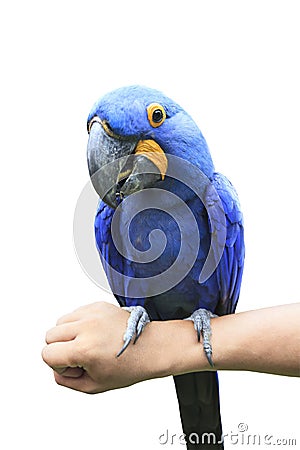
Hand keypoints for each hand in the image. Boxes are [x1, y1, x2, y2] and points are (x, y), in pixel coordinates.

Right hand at [42, 301, 161, 392]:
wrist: (152, 347)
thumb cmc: (129, 367)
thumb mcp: (94, 385)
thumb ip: (66, 380)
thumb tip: (56, 367)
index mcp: (85, 349)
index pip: (47, 353)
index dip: (58, 365)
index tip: (76, 367)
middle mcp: (87, 327)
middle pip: (50, 335)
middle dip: (60, 348)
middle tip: (81, 356)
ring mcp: (93, 313)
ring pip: (61, 321)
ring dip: (68, 334)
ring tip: (88, 343)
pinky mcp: (99, 305)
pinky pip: (76, 313)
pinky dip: (80, 323)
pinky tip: (96, 333)